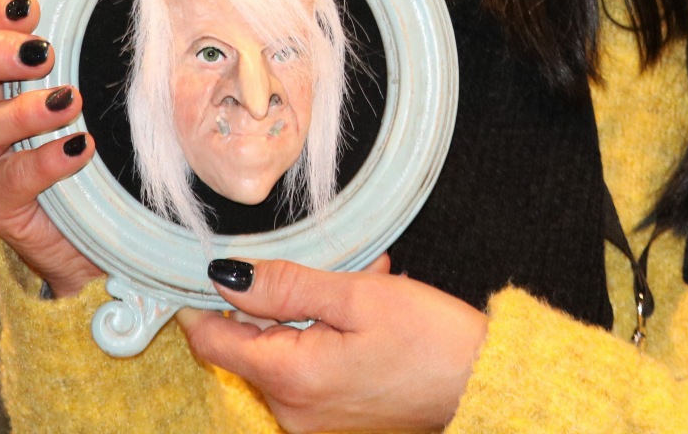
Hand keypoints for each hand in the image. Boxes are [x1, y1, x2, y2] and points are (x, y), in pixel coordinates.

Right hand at [0, 0, 104, 296]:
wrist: (103, 234)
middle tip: (40, 53)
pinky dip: (46, 161)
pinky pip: (12, 180)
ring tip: (70, 102)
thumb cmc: (105, 150)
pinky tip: (79, 149)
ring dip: (26, 110)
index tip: (32, 8)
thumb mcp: (105, 91)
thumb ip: (107, 47)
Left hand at [179, 255, 487, 431]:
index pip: (213, 343)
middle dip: (282, 303)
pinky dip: (330, 344)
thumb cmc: (431, 340)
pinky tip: (371, 322)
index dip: (203, 303)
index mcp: (291, 378)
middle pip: (254, 347)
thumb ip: (286, 286)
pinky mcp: (335, 427)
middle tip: (333, 269)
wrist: (483, 387)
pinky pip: (312, 377)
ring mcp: (314, 426)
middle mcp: (293, 413)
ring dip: (313, 320)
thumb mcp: (359, 296)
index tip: (210, 270)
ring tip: (370, 287)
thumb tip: (227, 275)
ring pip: (286, 358)